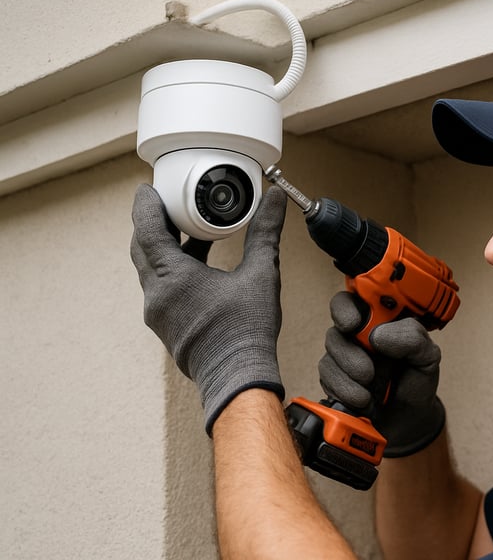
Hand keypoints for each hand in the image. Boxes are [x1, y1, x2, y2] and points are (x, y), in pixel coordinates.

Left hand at [130, 183, 286, 434]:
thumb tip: (274, 202)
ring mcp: (158, 314)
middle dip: (153, 224)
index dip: (145, 207)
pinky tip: (199, 267)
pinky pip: (161, 289)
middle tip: (168, 206)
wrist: (239, 377)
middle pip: (142, 249)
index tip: (147, 191)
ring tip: (190, 232)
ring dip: (166, 248)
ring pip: (151, 271)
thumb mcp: (261, 274)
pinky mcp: (167, 327)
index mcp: (173, 278)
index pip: (146, 231)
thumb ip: (265, 233)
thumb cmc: (246, 332)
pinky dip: (173, 271)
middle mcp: (157, 296)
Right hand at [319, 291, 444, 456]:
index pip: (353, 300)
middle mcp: (358, 336)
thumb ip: (412, 337)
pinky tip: (363, 401)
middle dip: (348, 352)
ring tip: (370, 394)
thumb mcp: (427, 355)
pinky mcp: (334, 381)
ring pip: (329, 357)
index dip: (345, 308)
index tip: (352, 323)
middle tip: (368, 372)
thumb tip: (378, 334)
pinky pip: (326, 380)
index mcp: (379, 321)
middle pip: (336, 330)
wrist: (410, 418)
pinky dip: (344, 393)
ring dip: (348, 378)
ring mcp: (344, 358)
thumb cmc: (417, 379)